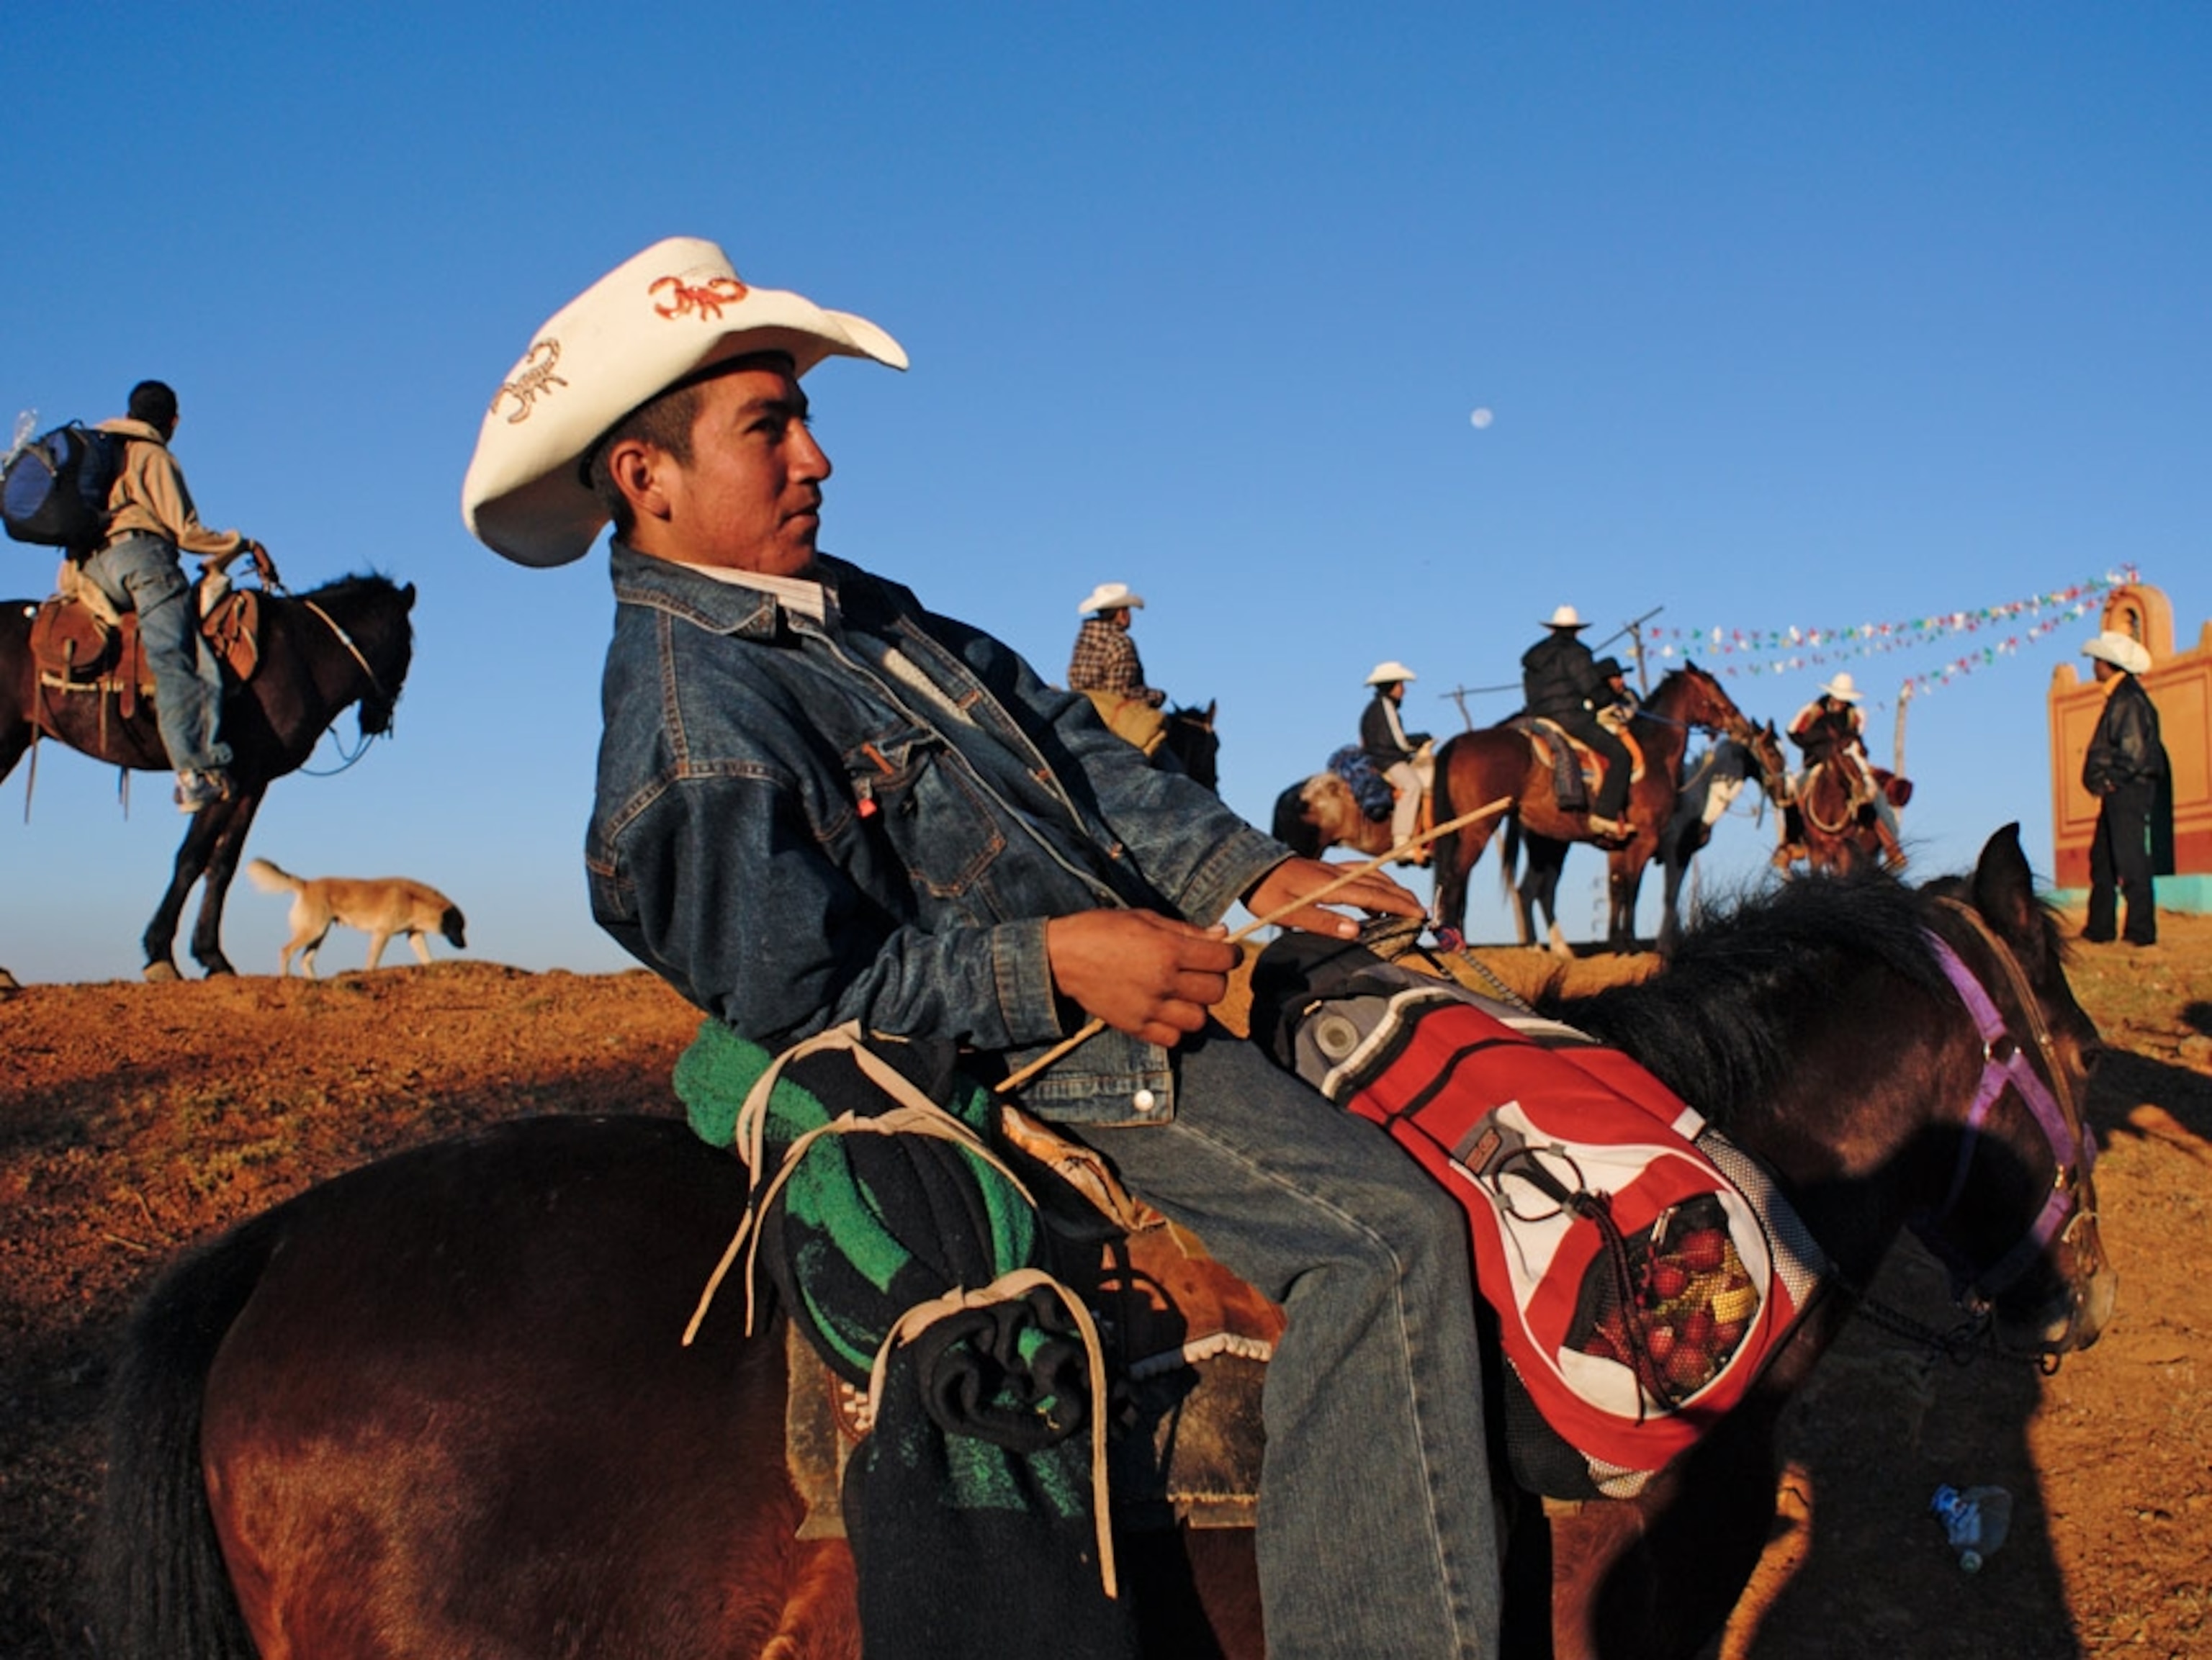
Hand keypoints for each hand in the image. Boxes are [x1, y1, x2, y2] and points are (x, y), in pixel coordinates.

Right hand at [1045, 910, 1237, 1047]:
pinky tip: (1165, 1011)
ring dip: (1196, 1007)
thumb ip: (1186, 930)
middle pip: (1216, 991)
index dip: (1229, 955)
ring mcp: (1149, 1007)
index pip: (1223, 959)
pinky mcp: (1134, 1026)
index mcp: (1168, 949)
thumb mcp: (1145, 919)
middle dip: (1214, 980)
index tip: (1222, 954)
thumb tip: (1223, 934)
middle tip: (1199, 973)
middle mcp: (1162, 980)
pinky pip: (1172, 1039)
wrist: (1061, 957)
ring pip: (1199, 1020)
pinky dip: (1174, 1028)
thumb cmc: (1103, 930)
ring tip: (1181, 995)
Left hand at [1243, 856, 1422, 939]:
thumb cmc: (1265, 893)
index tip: (1420, 916)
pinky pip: (1359, 873)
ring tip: (1405, 903)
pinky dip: (1375, 882)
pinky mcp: (1324, 870)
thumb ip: (1322, 922)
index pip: (1373, 895)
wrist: (1246, 866)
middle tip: (1423, 912)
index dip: (1399, 906)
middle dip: (1403, 897)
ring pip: (1371, 875)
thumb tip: (1356, 931)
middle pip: (1378, 883)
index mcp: (1330, 886)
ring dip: (1391, 888)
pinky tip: (1374, 893)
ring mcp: (1331, 870)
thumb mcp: (1289, 913)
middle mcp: (1335, 874)